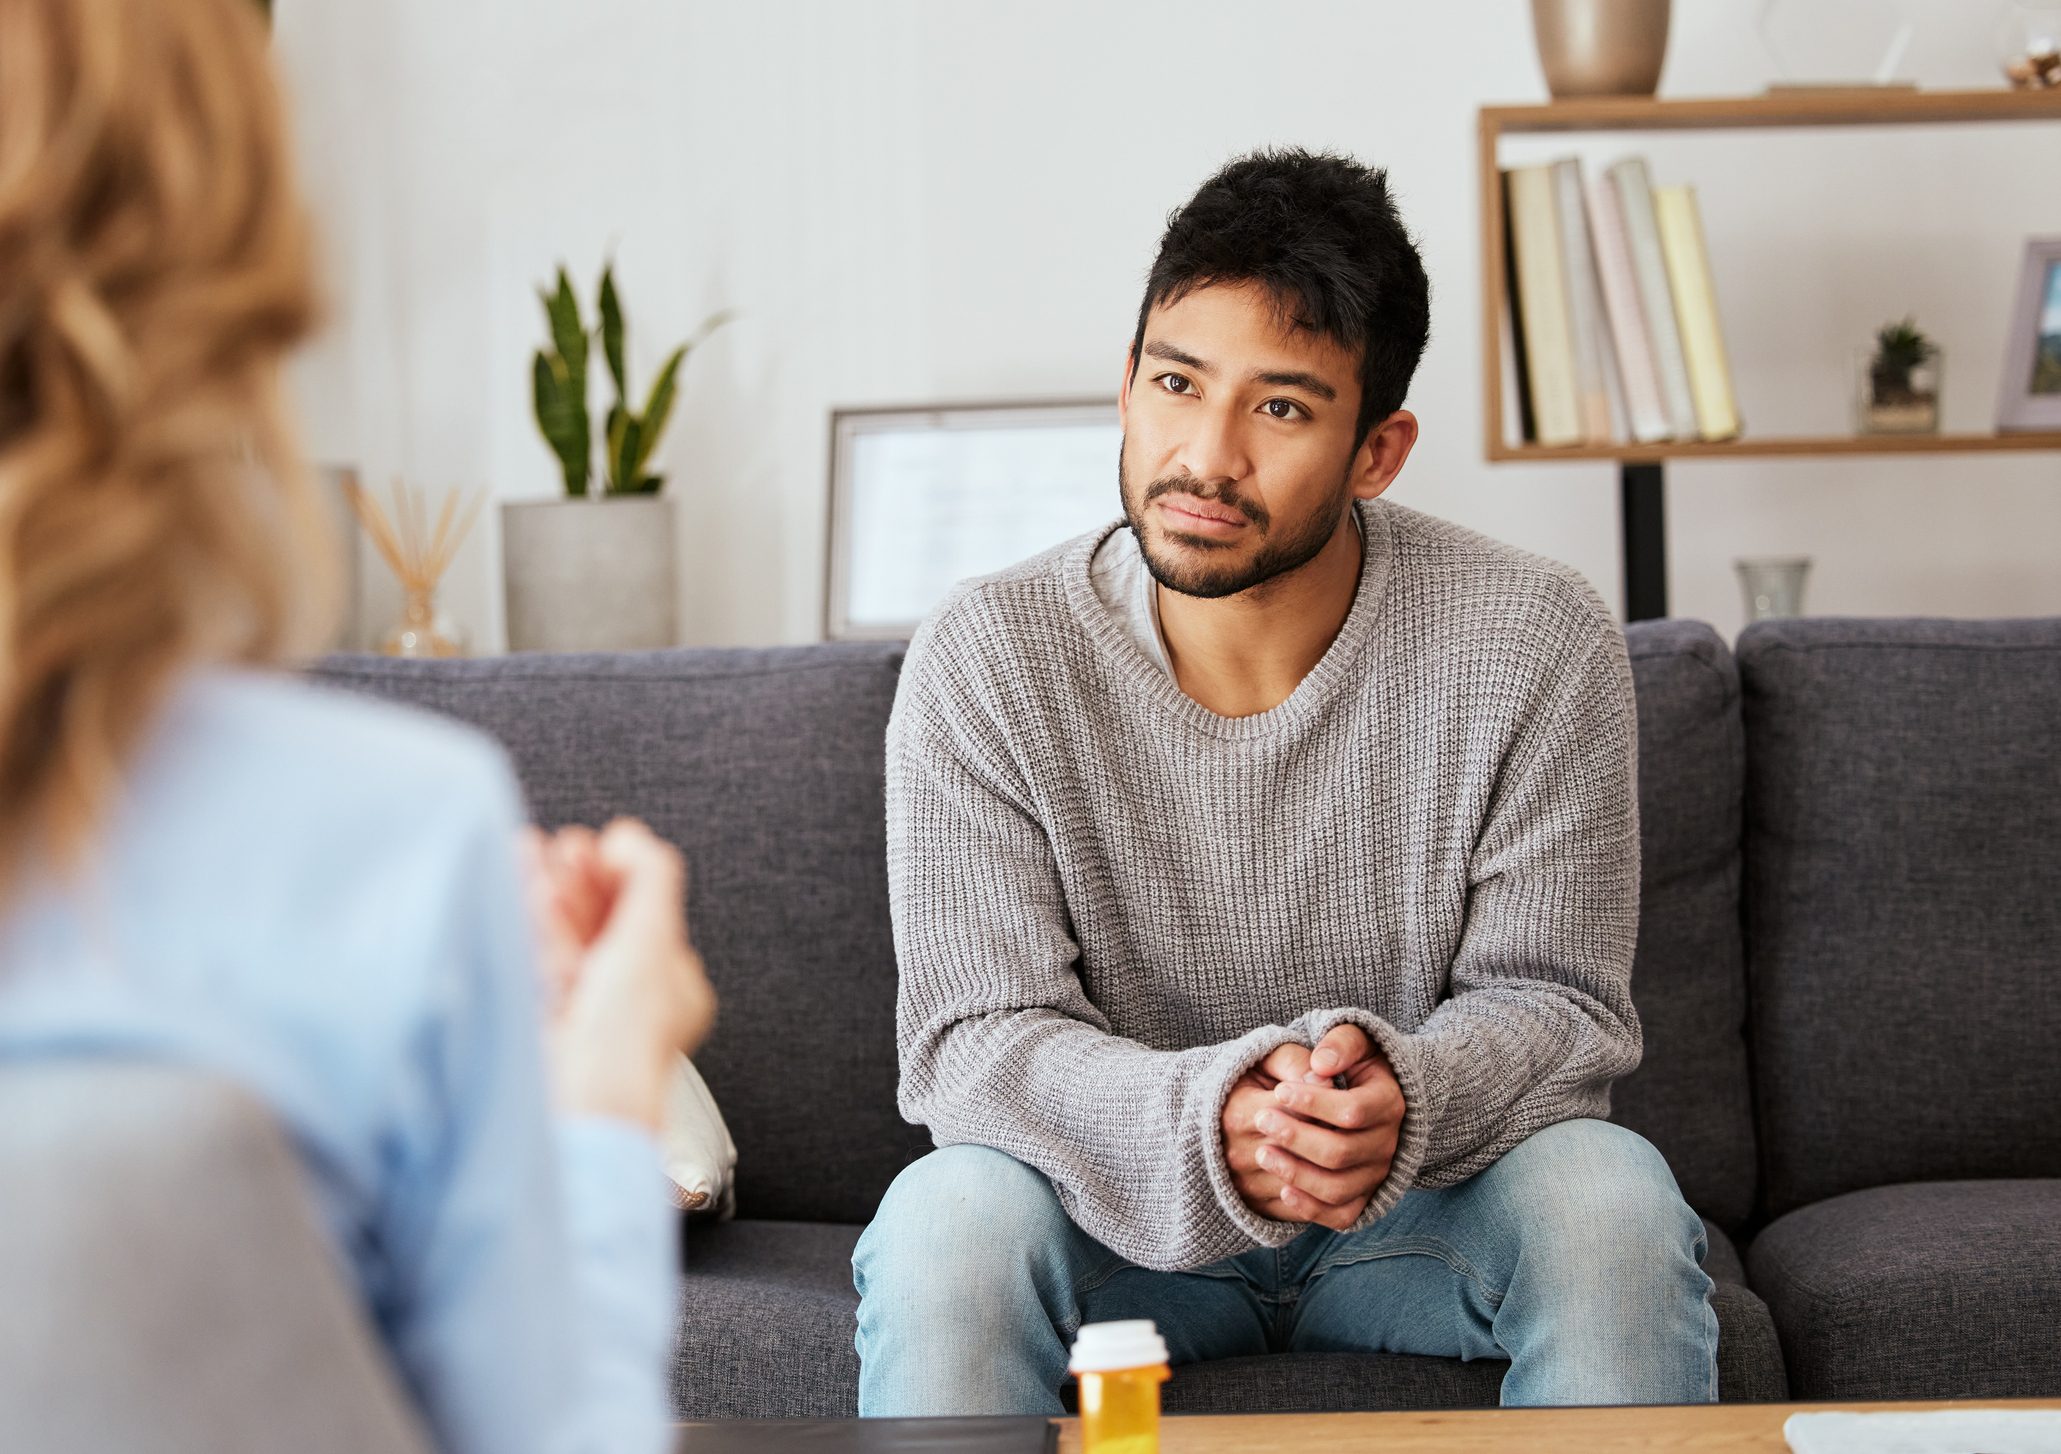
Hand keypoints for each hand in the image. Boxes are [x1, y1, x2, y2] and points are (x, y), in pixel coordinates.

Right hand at [520, 818, 716, 1130]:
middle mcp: (630, 1001)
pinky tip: (519, 884)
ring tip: (530, 849)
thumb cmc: (623, 1041)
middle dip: (579, 880)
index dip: (621, 876)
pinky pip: (535, 960)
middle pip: (602, 924)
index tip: (599, 845)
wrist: (578, 1110)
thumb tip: (630, 837)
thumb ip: (649, 879)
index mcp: (672, 989)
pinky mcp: (540, 1024)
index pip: (647, 918)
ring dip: (548, 890)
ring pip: (565, 939)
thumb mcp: (651, 941)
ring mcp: (582, 1014)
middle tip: (561, 844)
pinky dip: (527, 919)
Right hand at [1223, 1042, 1331, 1225]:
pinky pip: (1305, 1212)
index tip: (1338, 1089)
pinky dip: (1328, 1193)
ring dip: (1334, 1167)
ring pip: (1305, 1184)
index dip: (1322, 1102)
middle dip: (1331, 1134)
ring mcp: (1248, 1187)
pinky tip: (1340, 1170)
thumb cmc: (1253, 1083)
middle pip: (1299, 1150)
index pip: (1291, 1113)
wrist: (1223, 1119)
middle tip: (1350, 1120)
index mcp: (1235, 1115)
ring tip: (1346, 1142)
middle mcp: (1237, 1155)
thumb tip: (1325, 1079)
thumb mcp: (1268, 1061)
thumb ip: (1295, 1064)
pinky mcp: (1261, 1209)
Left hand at [1254, 1023, 1405, 1229]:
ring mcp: (1377, 1174)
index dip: (1313, 1103)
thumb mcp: (1354, 1041)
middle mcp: (1388, 1143)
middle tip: (1262, 1119)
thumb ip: (1341, 1043)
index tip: (1279, 1091)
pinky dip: (1312, 1208)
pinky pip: (1342, 1214)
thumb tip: (1321, 1064)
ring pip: (1338, 1187)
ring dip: (1296, 1173)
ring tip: (1263, 1153)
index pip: (1352, 1110)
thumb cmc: (1354, 1064)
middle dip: (1296, 1137)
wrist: (1370, 1098)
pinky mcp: (1364, 1196)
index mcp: (1389, 1103)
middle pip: (1341, 1152)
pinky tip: (1283, 1190)